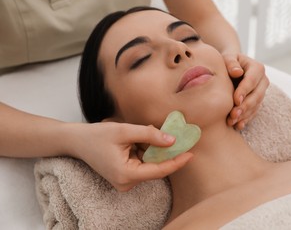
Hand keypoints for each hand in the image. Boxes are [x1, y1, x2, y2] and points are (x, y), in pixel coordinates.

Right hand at [70, 122, 192, 191]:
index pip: (159, 170)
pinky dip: (144, 150)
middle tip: (170, 133)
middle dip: (162, 150)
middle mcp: (126, 183)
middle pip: (155, 167)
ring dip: (150, 148)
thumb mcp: (125, 130)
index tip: (191, 153)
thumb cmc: (97, 135)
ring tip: (138, 134)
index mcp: (126, 175)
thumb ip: (149, 135)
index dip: (176, 161)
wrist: (77, 140)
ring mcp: (125, 181)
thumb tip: (172, 140)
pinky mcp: (124, 175)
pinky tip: (135, 139)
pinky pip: (142, 163)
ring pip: (149, 164)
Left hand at [222, 53, 268, 129]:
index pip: (252, 80)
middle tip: (233, 115)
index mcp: (257, 68)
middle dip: (245, 106)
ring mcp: (261, 92)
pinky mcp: (257, 102)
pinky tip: (238, 126)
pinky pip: (253, 112)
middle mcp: (263, 81)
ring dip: (244, 115)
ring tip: (231, 122)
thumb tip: (237, 72)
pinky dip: (246, 119)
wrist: (231, 67)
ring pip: (256, 106)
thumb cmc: (228, 61)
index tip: (236, 100)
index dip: (245, 91)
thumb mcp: (228, 57)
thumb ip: (231, 63)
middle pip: (257, 95)